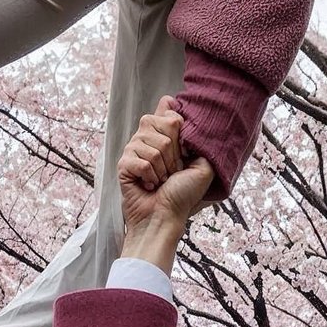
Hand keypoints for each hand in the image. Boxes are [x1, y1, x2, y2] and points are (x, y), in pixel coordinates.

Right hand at [116, 98, 217, 266]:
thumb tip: (180, 113)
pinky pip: (140, 160)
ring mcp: (134, 151)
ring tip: (160, 180)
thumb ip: (198, 140)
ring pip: (152, 146)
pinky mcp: (124, 164)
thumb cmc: (183, 194)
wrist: (165, 215)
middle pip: (160, 124)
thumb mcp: (202, 166)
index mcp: (166, 137)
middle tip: (171, 171)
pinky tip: (148, 184)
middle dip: (172, 152)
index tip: (184, 148)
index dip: (178, 126)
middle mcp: (148, 140)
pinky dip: (149, 176)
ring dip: (162, 169)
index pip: (169, 111)